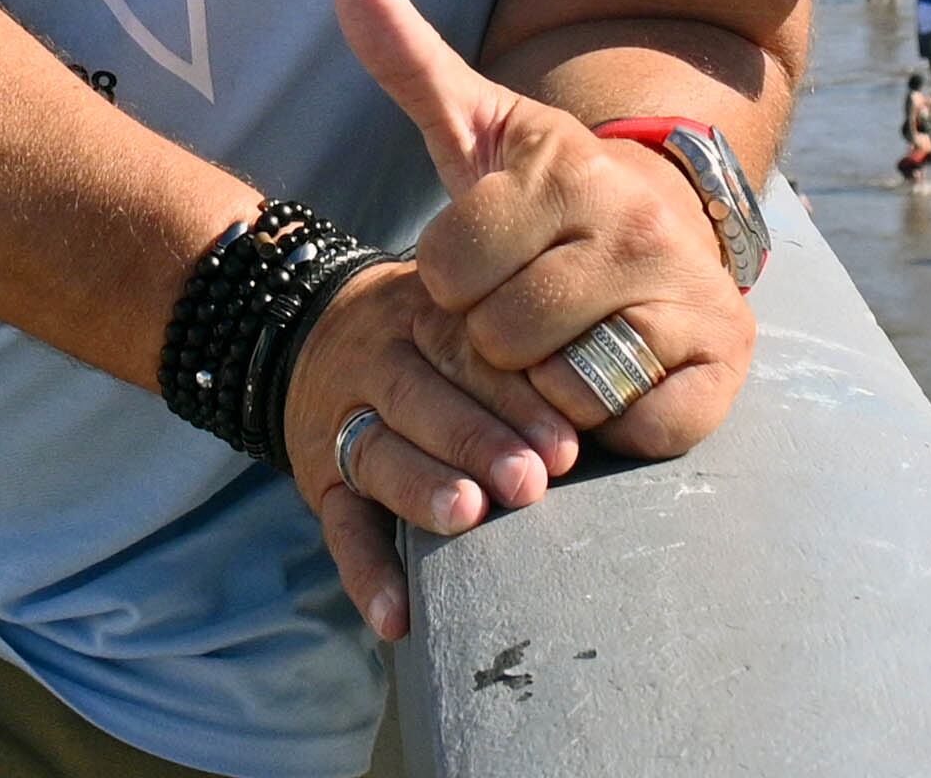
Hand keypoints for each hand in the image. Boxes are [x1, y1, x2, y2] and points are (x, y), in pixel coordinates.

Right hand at [281, 256, 574, 642]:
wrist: (313, 334)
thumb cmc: (434, 341)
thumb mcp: (467, 315)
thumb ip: (526, 349)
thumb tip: (617, 398)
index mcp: (426, 314)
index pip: (468, 348)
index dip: (518, 397)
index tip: (567, 445)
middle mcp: (380, 360)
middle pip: (421, 397)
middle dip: (477, 440)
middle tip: (530, 483)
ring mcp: (342, 421)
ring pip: (377, 453)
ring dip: (422, 488)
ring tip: (465, 516)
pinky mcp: (319, 482)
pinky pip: (340, 529)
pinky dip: (368, 575)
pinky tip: (398, 616)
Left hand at [285, 0, 760, 633]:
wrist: (670, 247)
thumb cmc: (547, 208)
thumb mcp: (480, 136)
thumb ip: (412, 66)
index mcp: (562, 166)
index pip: (446, 268)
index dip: (450, 287)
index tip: (485, 267)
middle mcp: (632, 219)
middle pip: (499, 334)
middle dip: (496, 343)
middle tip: (527, 317)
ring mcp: (684, 288)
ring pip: (559, 386)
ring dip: (546, 388)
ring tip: (564, 349)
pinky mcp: (721, 356)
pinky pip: (628, 423)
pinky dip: (612, 423)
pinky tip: (616, 382)